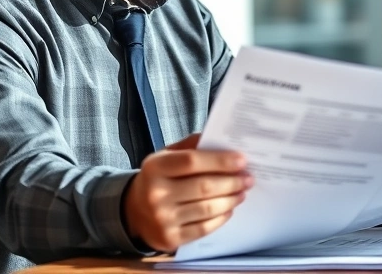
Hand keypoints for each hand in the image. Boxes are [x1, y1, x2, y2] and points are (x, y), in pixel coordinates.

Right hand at [122, 133, 253, 252]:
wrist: (133, 211)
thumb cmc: (158, 178)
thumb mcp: (166, 156)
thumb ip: (191, 146)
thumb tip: (223, 141)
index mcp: (155, 168)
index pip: (193, 162)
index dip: (220, 161)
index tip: (242, 160)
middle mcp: (156, 194)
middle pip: (204, 187)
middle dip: (232, 182)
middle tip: (248, 178)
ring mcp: (162, 219)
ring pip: (207, 209)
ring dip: (231, 200)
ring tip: (242, 192)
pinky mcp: (170, 239)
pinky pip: (204, 228)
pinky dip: (221, 218)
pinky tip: (229, 209)